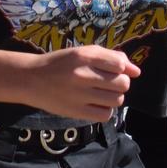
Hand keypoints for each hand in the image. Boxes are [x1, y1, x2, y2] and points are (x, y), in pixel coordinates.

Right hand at [25, 45, 141, 121]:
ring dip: (113, 97)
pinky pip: (106, 114)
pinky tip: (95, 104)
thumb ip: (109, 57)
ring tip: (101, 94)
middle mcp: (82, 74)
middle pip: (122, 84)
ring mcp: (80, 95)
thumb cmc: (59, 63)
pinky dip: (105, 110)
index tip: (116, 71)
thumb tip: (136, 71)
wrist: (30, 79)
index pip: (119, 64)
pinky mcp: (77, 111)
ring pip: (117, 100)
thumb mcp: (81, 52)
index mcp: (84, 56)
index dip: (123, 69)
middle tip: (107, 83)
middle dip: (120, 83)